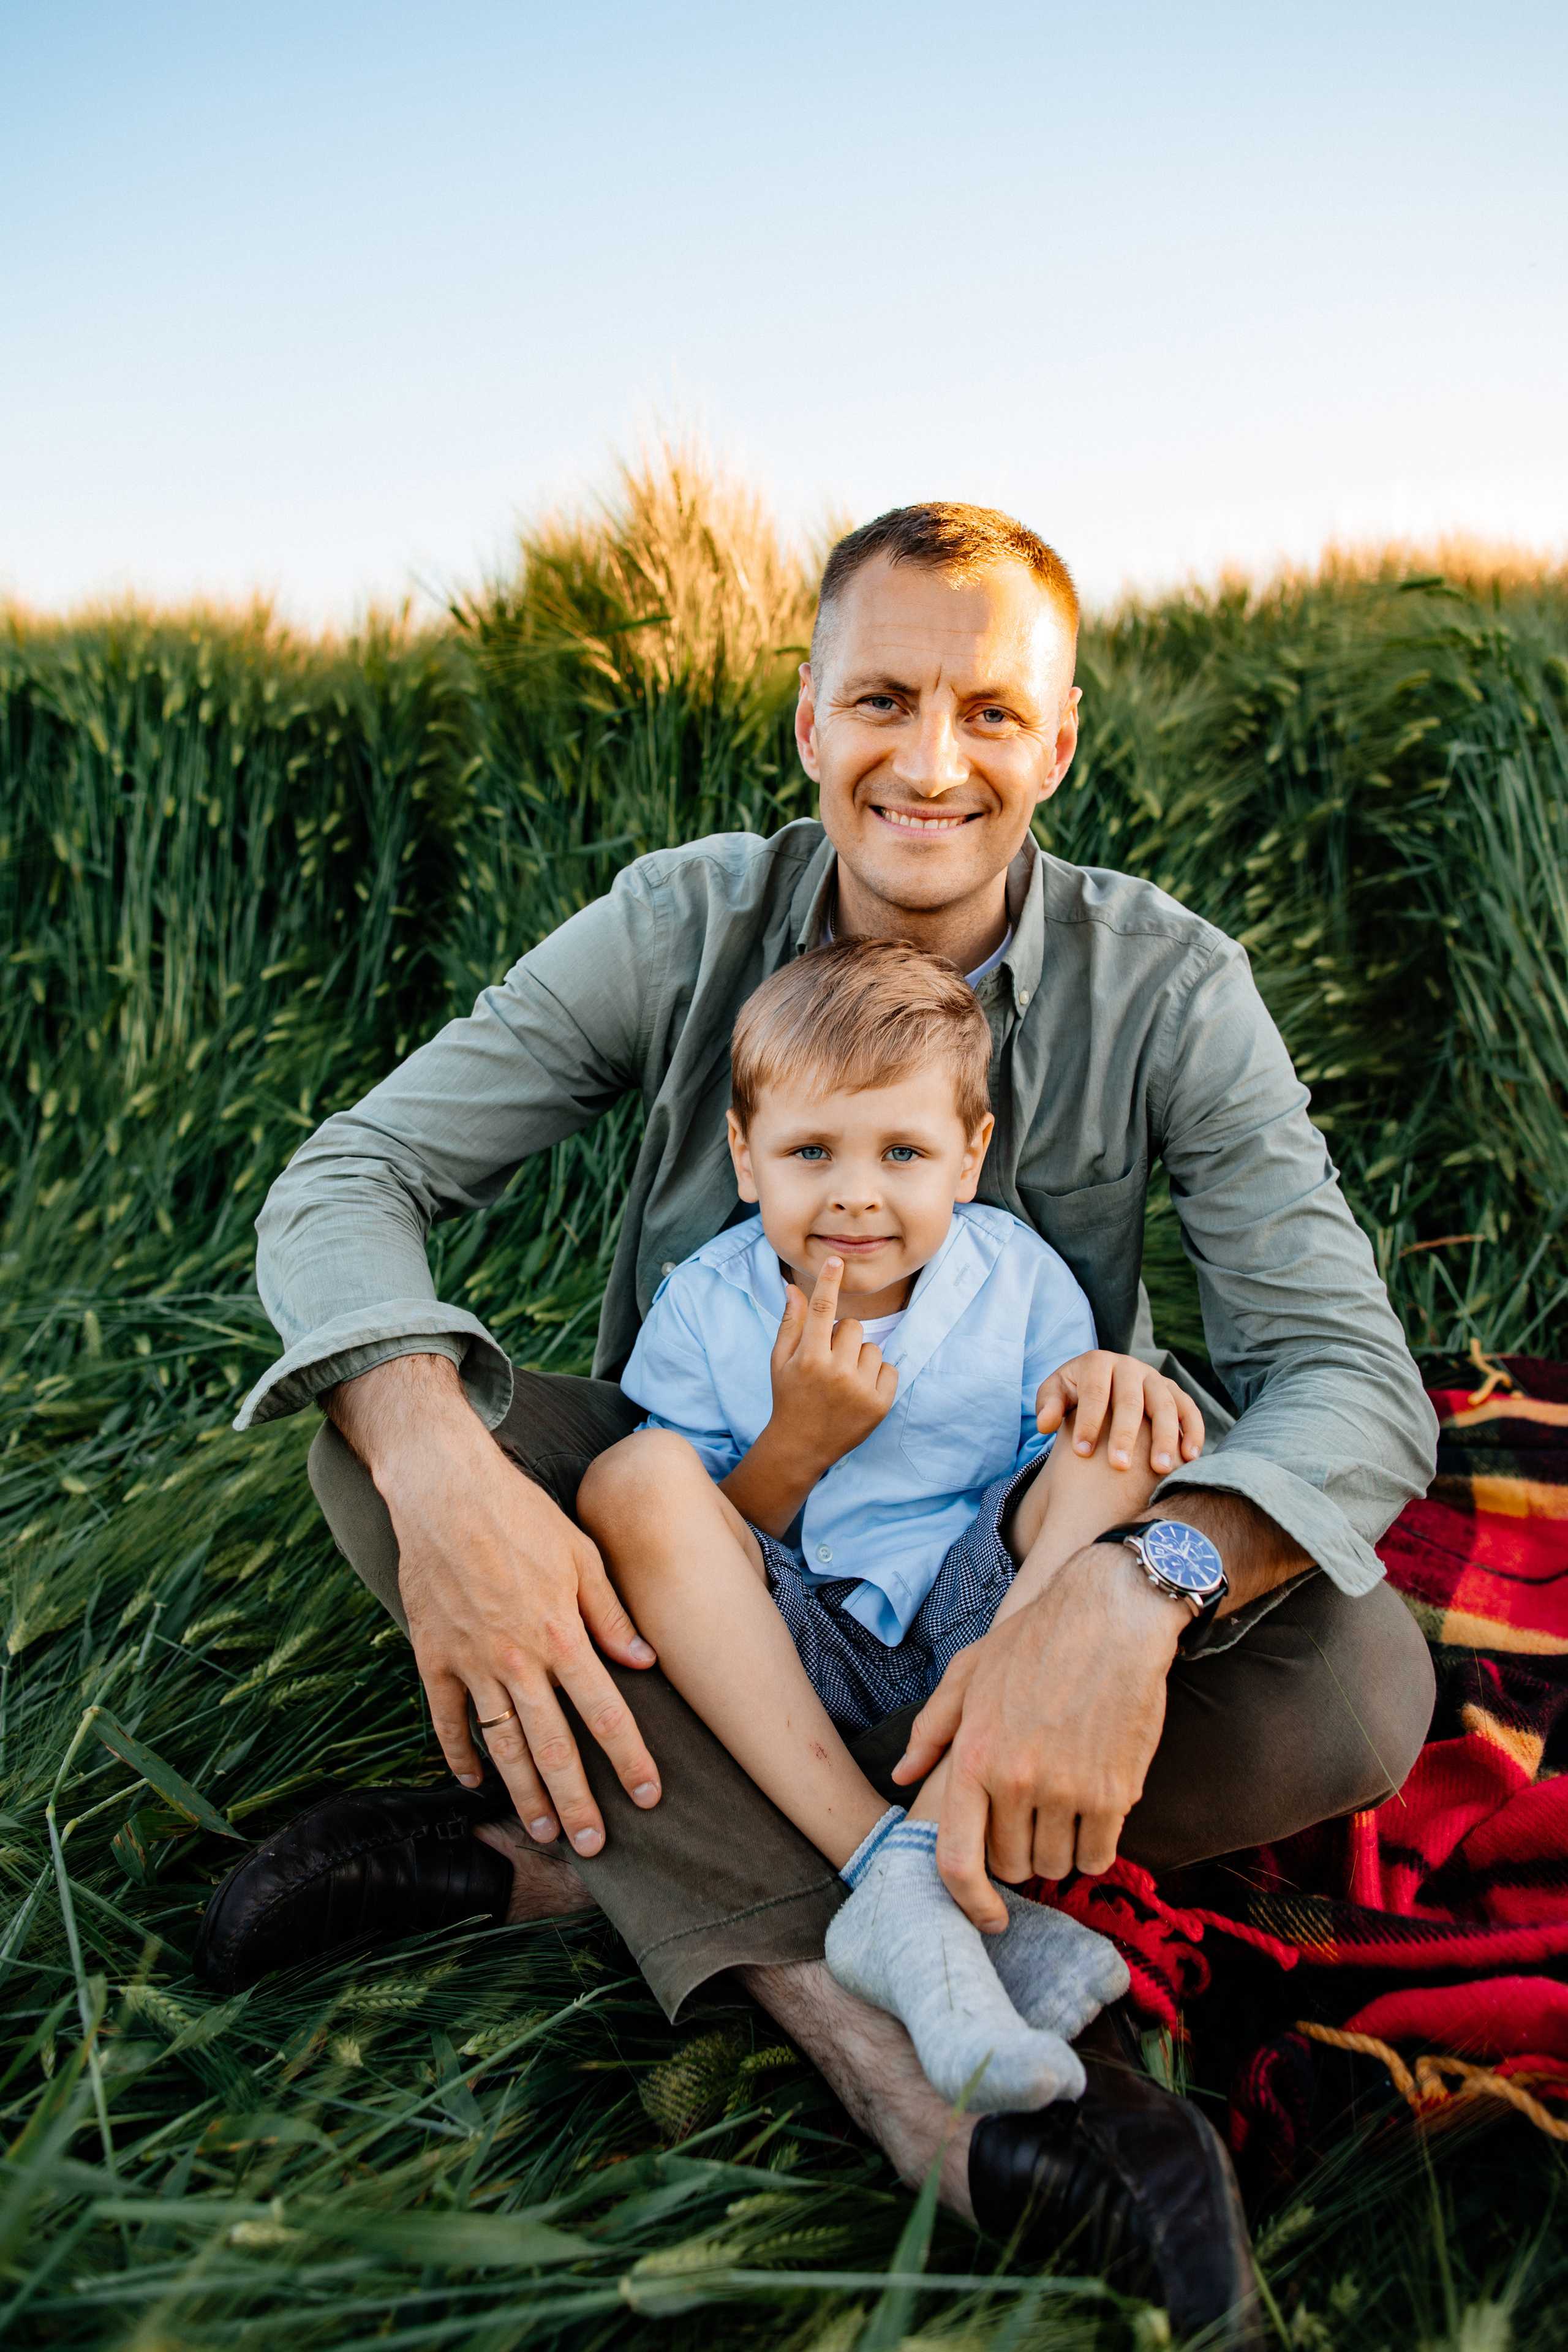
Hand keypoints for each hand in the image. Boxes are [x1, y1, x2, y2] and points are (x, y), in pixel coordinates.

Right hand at [329, 1355, 659, 1856]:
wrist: (444, 1489)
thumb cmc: (522, 1514)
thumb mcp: (581, 1553)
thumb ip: (612, 1613)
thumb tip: (645, 1661)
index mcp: (562, 1635)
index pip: (606, 1714)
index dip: (630, 1760)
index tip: (648, 1798)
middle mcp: (518, 1660)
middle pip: (554, 1748)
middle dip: (577, 1803)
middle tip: (594, 1848)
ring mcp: (471, 1663)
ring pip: (501, 1746)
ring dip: (523, 1793)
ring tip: (542, 1832)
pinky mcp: (433, 1657)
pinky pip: (446, 1720)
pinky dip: (457, 1755)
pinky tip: (472, 1783)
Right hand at [766, 1254, 899, 1479]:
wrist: (801, 1446)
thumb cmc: (789, 1397)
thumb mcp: (780, 1361)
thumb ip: (791, 1324)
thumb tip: (794, 1288)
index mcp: (809, 1359)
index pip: (821, 1310)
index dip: (828, 1283)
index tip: (836, 1261)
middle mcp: (836, 1373)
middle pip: (852, 1327)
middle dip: (842, 1338)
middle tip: (828, 1361)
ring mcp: (861, 1390)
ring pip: (873, 1348)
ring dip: (860, 1358)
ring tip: (843, 1381)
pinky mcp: (880, 1405)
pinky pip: (890, 1369)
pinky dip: (878, 1377)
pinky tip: (859, 1392)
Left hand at [891, 1545, 1183, 1924]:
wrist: (1112, 1614)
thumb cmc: (1035, 1640)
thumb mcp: (969, 1674)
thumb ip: (931, 1729)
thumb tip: (904, 1775)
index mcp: (974, 1756)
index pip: (958, 1860)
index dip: (968, 1901)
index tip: (986, 1915)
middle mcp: (1017, 1780)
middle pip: (1014, 1866)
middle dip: (1020, 1854)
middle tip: (1031, 1821)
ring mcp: (1068, 1789)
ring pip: (1059, 1866)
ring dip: (1059, 1851)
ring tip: (1063, 1809)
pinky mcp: (1115, 1792)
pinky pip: (1100, 1855)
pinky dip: (1096, 1847)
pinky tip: (1094, 1812)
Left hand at [1036, 1351, 1203, 1478]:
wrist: (1103, 1382)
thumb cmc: (1075, 1393)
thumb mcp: (1057, 1393)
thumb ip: (1049, 1405)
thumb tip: (1045, 1423)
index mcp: (1098, 1363)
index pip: (1094, 1393)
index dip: (1088, 1422)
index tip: (1082, 1453)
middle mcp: (1130, 1367)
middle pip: (1130, 1400)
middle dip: (1125, 1434)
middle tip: (1120, 1466)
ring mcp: (1155, 1379)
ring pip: (1165, 1405)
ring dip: (1165, 1437)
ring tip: (1161, 1469)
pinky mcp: (1174, 1392)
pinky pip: (1189, 1409)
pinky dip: (1193, 1431)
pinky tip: (1190, 1458)